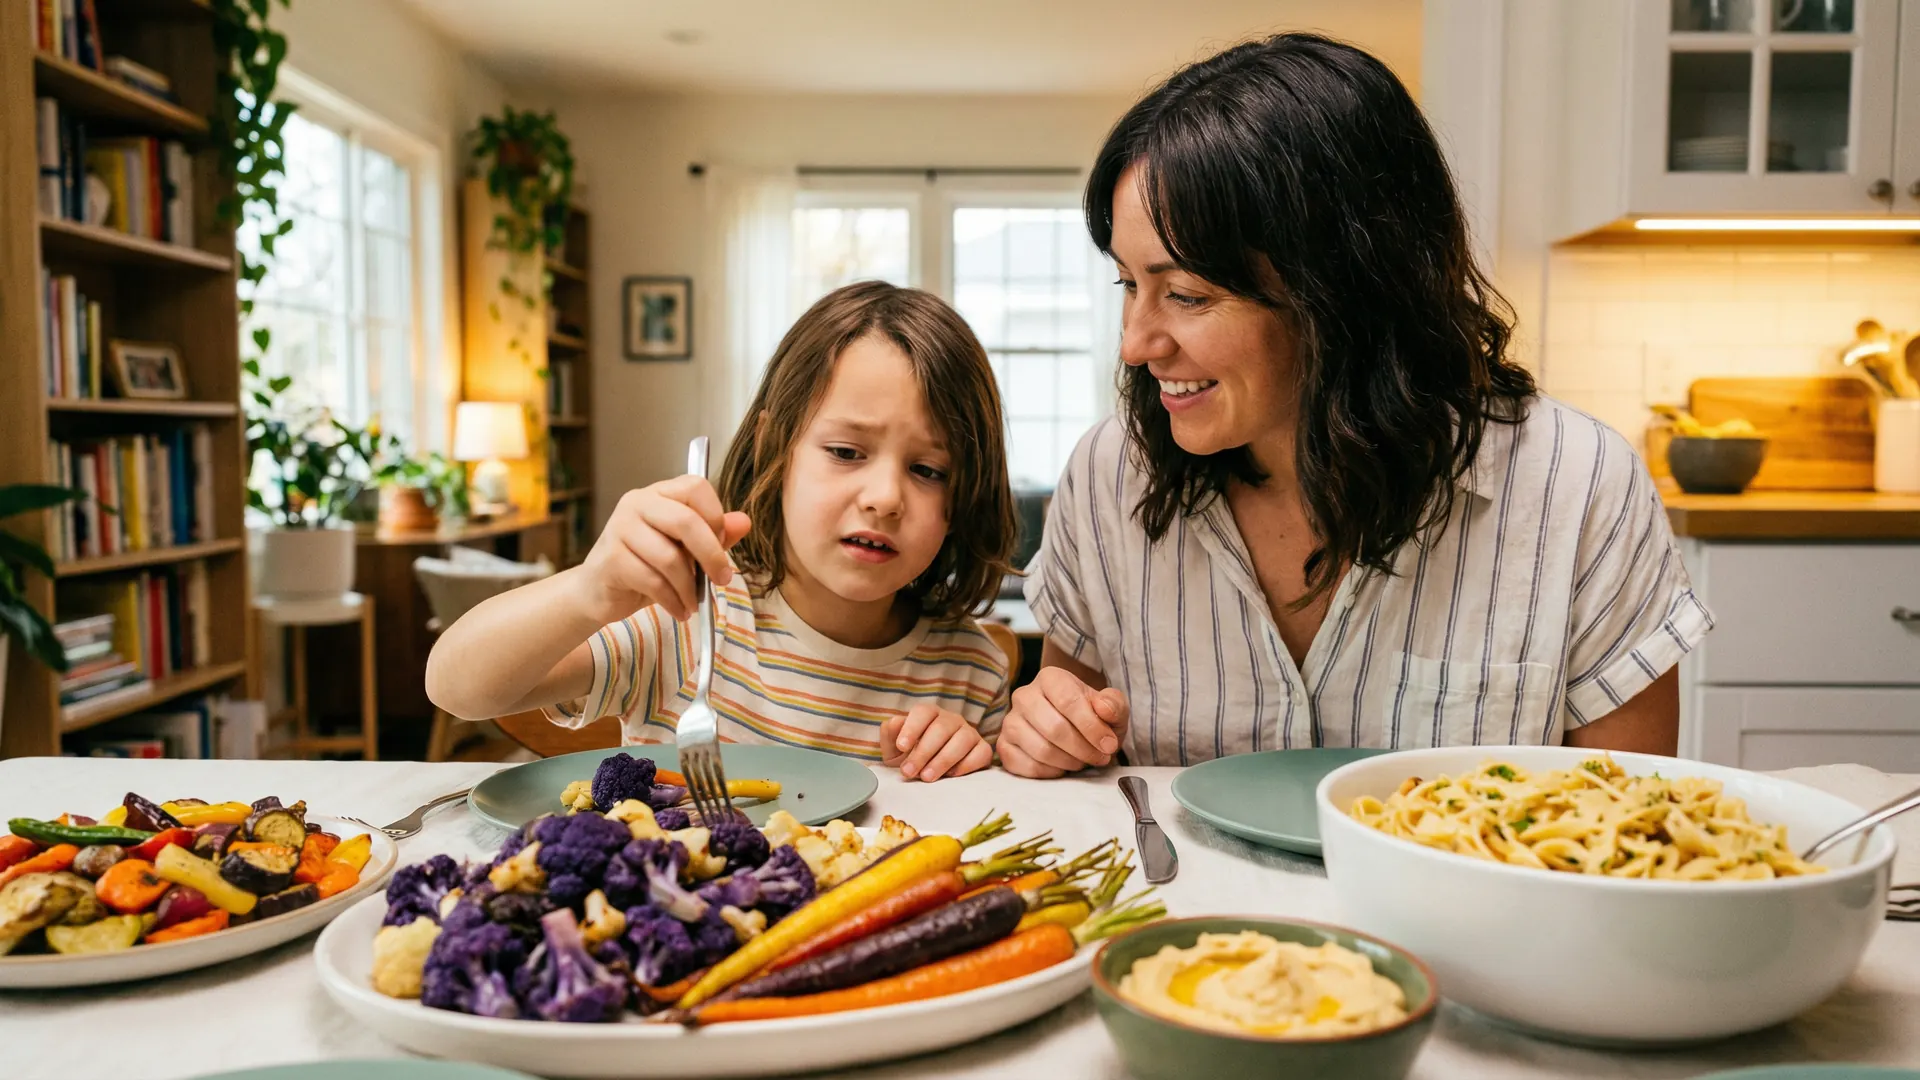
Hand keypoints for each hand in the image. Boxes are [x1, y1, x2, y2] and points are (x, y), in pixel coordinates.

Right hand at [576, 475, 750, 623]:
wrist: (599, 591)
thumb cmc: (646, 565)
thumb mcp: (686, 549)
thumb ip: (715, 534)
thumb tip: (744, 522)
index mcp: (659, 493)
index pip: (695, 487)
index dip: (715, 516)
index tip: (722, 544)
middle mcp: (636, 503)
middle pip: (685, 521)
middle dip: (711, 555)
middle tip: (722, 579)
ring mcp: (619, 529)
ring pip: (669, 558)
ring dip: (689, 588)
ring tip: (694, 603)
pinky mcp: (610, 559)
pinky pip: (653, 581)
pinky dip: (673, 601)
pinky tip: (679, 610)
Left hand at [880, 705, 992, 781]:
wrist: (929, 774)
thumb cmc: (910, 757)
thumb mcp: (894, 747)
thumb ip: (891, 733)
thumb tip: (896, 724)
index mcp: (929, 714)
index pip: (923, 712)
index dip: (912, 728)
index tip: (901, 746)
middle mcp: (951, 720)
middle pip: (941, 729)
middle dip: (923, 752)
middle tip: (909, 772)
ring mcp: (969, 733)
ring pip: (962, 740)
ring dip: (943, 760)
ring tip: (927, 777)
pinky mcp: (982, 749)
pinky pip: (981, 753)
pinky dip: (966, 765)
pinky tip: (951, 776)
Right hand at [998, 666, 1127, 778]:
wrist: (1073, 727)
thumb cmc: (1092, 717)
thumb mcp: (1112, 708)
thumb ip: (1114, 705)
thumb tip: (1103, 709)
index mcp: (1050, 678)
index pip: (1069, 701)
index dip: (1092, 728)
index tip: (1110, 745)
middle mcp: (1024, 696)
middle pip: (1054, 728)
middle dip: (1083, 749)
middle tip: (1100, 757)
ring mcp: (1011, 722)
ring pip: (1041, 750)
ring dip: (1069, 762)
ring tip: (1082, 760)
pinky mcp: (1004, 746)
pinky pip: (1027, 766)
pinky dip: (1051, 772)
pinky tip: (1062, 766)